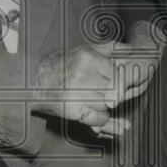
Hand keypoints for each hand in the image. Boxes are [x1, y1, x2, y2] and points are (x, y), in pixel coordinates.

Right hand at [33, 41, 158, 136]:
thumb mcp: (84, 50)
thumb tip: (132, 50)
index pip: (118, 74)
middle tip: (99, 91)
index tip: (112, 82)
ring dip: (104, 106)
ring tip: (89, 98)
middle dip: (111, 94)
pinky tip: (88, 110)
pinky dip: (98, 119)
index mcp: (87, 57)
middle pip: (115, 91)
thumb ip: (110, 48)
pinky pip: (99, 118)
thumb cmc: (62, 65)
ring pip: (108, 106)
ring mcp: (76, 93)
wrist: (33, 82)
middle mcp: (82, 74)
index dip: (118, 80)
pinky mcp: (72, 110)